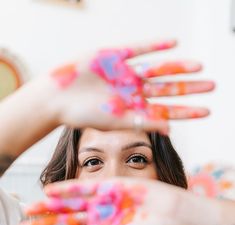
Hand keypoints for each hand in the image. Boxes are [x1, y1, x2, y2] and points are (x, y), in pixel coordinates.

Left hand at [18, 178, 188, 224]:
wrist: (172, 217)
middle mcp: (97, 218)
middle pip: (63, 222)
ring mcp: (101, 202)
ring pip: (69, 204)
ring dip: (49, 207)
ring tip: (28, 209)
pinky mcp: (108, 187)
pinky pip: (83, 188)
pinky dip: (66, 189)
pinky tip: (49, 191)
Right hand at [43, 39, 213, 133]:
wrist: (57, 97)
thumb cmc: (83, 115)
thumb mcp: (116, 121)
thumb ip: (143, 123)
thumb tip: (171, 129)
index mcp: (133, 109)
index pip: (166, 110)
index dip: (186, 111)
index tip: (206, 111)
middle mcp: (133, 91)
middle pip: (167, 89)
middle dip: (189, 88)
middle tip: (212, 86)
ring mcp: (125, 73)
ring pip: (158, 69)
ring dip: (178, 67)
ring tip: (200, 66)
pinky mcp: (115, 57)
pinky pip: (139, 49)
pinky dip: (156, 46)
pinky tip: (174, 43)